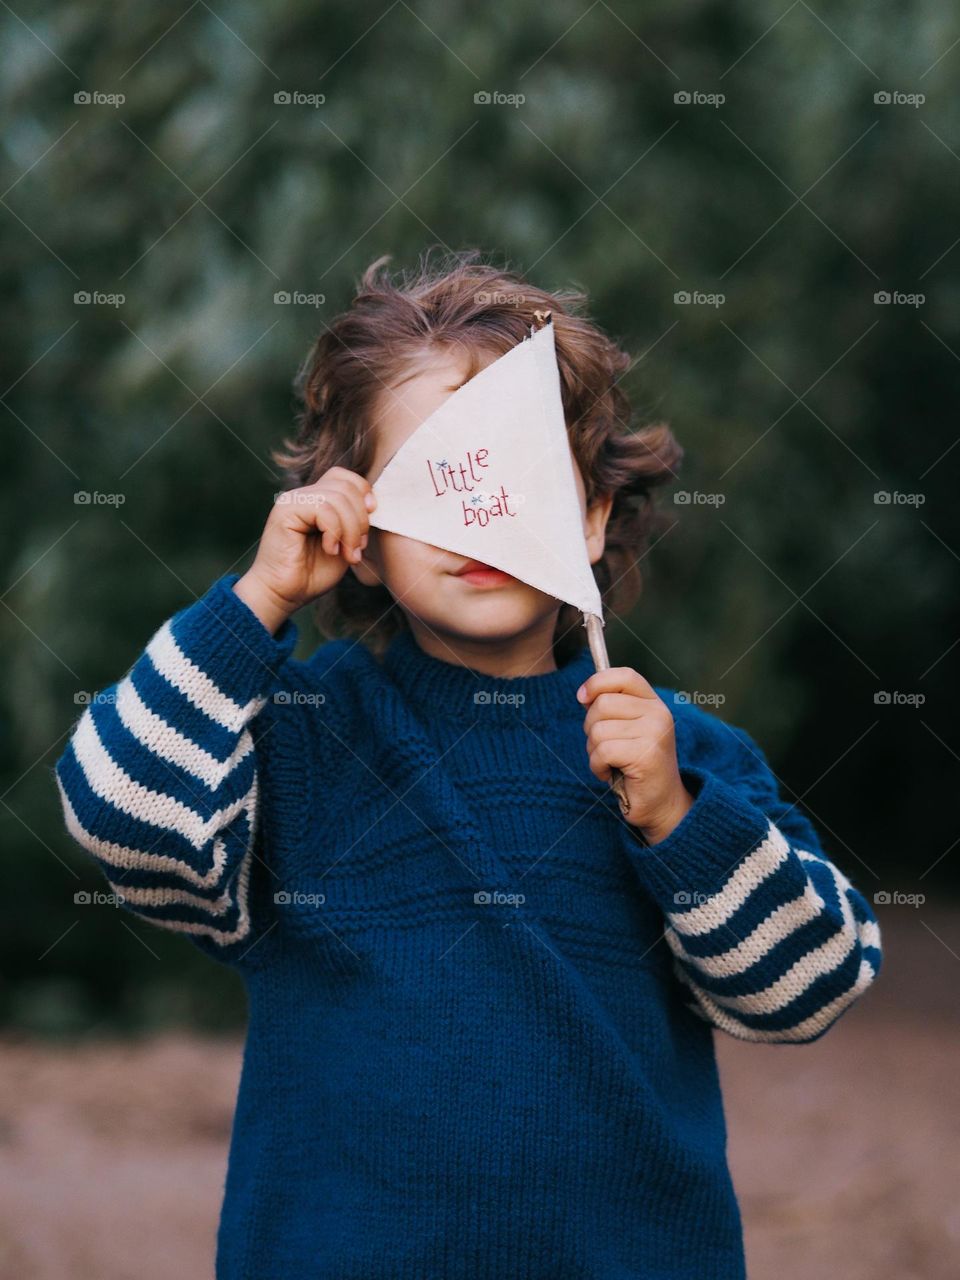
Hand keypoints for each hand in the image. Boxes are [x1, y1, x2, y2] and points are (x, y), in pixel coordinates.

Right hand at [234, 468, 375, 633]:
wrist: (283, 595)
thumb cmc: (312, 575)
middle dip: (360, 520)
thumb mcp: (344, 544)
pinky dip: (334, 532)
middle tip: (356, 549)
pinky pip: (323, 509)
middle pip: (346, 486)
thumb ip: (354, 522)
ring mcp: (292, 500)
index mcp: (316, 499)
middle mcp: (303, 495)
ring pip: (337, 497)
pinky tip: (330, 550)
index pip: (346, 478)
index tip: (369, 523)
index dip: (363, 495)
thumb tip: (373, 504)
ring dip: (350, 530)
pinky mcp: (285, 511)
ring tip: (346, 554)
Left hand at [577, 667, 693, 842]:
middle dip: (591, 728)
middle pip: (602, 704)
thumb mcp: (625, 730)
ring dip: (594, 752)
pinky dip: (597, 766)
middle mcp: (658, 713)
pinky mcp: (646, 755)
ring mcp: (654, 733)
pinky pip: (602, 751)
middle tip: (605, 748)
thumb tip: (584, 694)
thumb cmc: (635, 766)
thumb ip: (610, 709)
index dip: (597, 682)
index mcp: (654, 703)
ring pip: (598, 730)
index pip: (624, 675)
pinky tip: (611, 774)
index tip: (582, 698)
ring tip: (612, 763)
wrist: (661, 804)